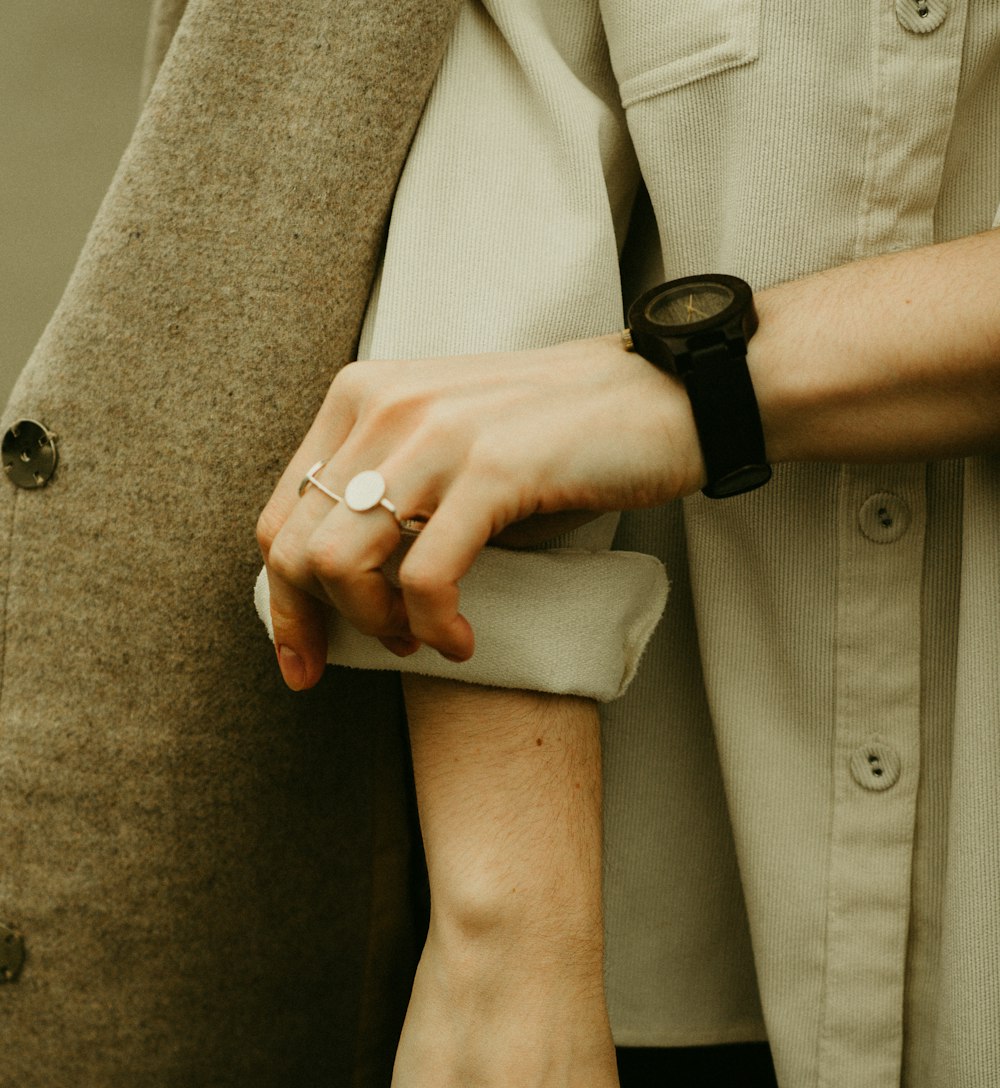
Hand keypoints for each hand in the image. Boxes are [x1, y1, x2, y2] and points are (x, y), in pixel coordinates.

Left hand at [256, 333, 700, 685]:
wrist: (663, 396)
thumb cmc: (559, 437)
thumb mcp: (450, 446)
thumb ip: (389, 490)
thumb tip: (338, 582)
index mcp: (363, 397)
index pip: (281, 516)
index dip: (282, 603)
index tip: (304, 659)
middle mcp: (385, 406)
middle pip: (298, 547)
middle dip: (318, 626)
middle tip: (372, 660)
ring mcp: (436, 433)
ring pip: (344, 563)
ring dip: (377, 625)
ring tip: (423, 640)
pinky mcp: (492, 468)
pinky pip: (425, 577)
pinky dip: (434, 626)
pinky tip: (462, 640)